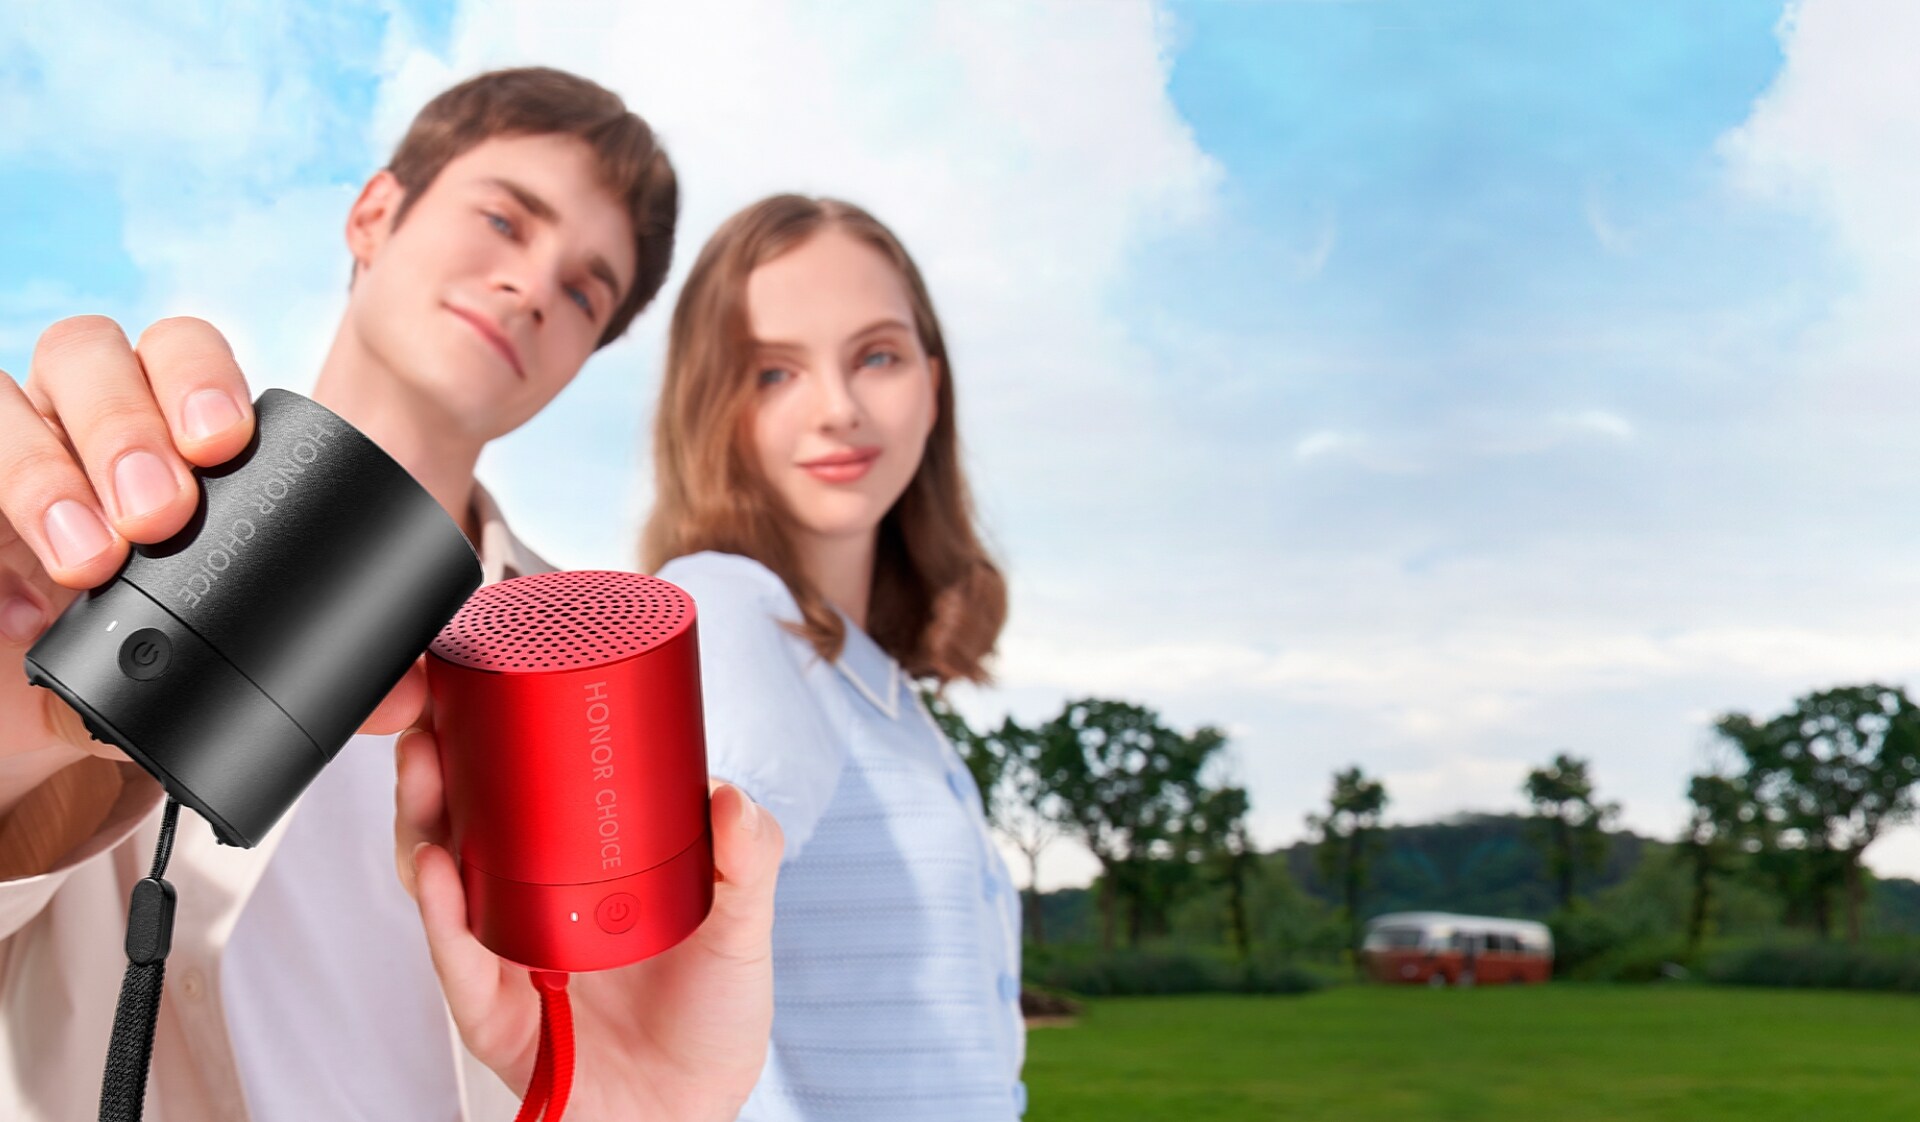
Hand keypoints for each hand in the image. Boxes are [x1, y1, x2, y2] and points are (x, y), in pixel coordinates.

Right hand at [0, 317, 421, 818]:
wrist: (43, 713)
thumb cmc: (152, 646)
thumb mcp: (228, 650)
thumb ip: (320, 664)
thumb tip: (403, 690)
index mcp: (166, 422)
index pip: (184, 353)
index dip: (202, 381)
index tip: (228, 445)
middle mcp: (80, 414)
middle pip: (91, 352)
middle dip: (128, 424)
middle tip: (161, 513)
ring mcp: (10, 449)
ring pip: (8, 395)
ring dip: (48, 470)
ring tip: (91, 558)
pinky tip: (17, 599)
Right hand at [396, 726, 782, 1121]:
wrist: (687, 1115)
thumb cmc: (710, 1021)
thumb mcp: (744, 927)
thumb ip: (748, 860)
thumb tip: (732, 794)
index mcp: (588, 870)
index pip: (533, 792)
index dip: (502, 742)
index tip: (492, 688)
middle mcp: (536, 902)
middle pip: (468, 822)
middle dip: (441, 766)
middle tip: (435, 719)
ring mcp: (506, 951)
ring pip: (444, 876)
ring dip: (425, 821)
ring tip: (426, 772)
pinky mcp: (492, 1010)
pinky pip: (457, 957)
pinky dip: (442, 915)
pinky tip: (437, 872)